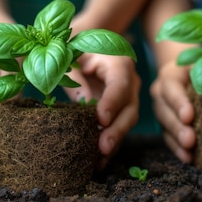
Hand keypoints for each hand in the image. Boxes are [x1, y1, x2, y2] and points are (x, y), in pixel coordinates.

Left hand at [64, 53, 139, 168]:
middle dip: (117, 130)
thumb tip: (81, 104)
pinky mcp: (120, 109)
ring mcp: (128, 97)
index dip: (111, 103)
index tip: (100, 120)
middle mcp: (130, 81)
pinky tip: (98, 162)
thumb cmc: (75, 44)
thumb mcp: (70, 55)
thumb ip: (74, 76)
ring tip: (99, 161)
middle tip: (102, 148)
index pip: (119, 85)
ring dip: (114, 142)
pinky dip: (110, 143)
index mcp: (120, 63)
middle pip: (129, 109)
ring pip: (126, 122)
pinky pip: (117, 128)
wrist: (87, 40)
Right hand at [149, 61, 195, 162]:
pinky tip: (188, 158)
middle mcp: (160, 93)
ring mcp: (161, 110)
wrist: (188, 71)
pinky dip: (177, 149)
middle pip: (164, 111)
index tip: (189, 116)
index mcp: (169, 75)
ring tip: (189, 153)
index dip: (178, 102)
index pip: (170, 88)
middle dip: (177, 127)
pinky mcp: (165, 124)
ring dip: (176, 141)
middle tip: (190, 140)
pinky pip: (168, 138)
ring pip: (164, 127)